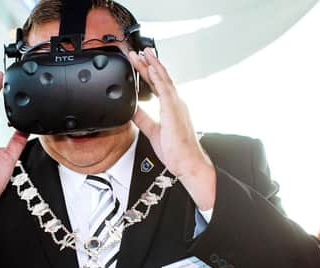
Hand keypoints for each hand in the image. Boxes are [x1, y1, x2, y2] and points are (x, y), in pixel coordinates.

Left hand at [128, 49, 215, 210]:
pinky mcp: (174, 110)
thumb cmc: (175, 151)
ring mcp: (176, 105)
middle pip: (160, 78)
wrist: (187, 163)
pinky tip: (151, 68)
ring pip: (163, 80)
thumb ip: (143, 118)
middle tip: (138, 52)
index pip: (157, 86)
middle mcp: (175, 103)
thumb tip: (132, 108)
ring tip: (143, 54)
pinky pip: (165, 90)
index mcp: (171, 108)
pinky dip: (158, 78)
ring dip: (152, 65)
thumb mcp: (152, 131)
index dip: (148, 74)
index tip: (139, 64)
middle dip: (149, 64)